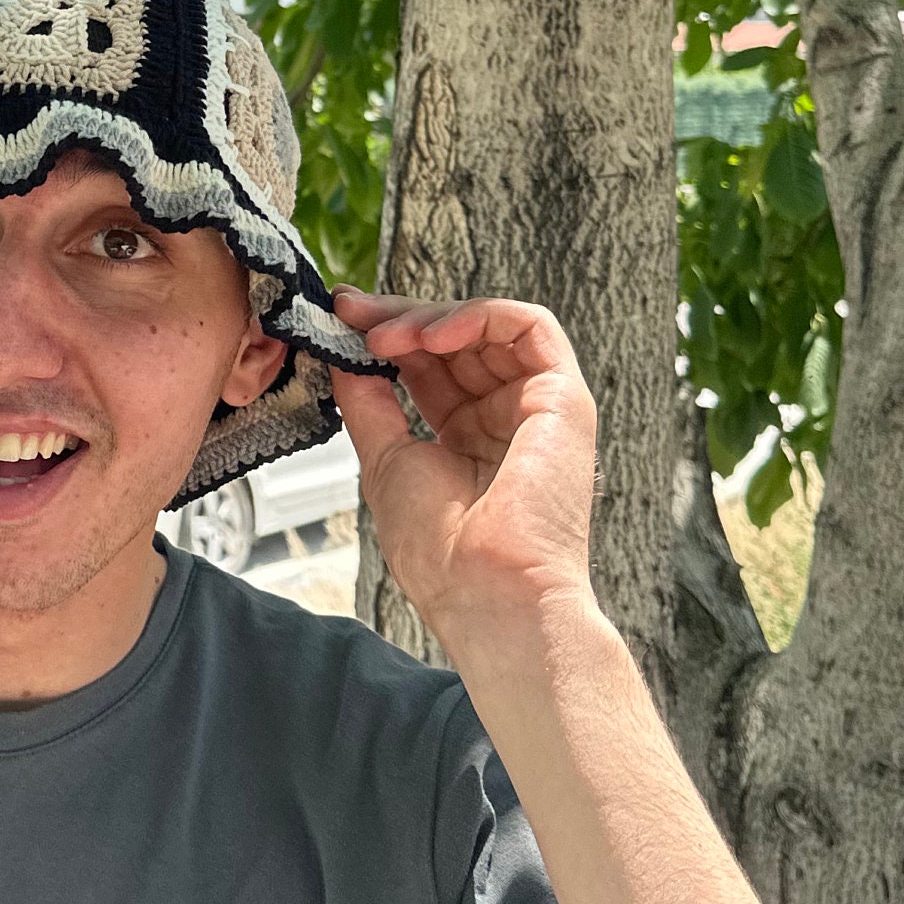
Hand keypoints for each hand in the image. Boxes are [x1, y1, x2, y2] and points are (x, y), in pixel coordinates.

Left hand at [325, 292, 600, 652]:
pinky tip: (430, 335)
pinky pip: (530, 328)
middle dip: (400, 318)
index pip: (428, 366)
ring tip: (385, 335)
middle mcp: (505, 418)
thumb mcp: (387, 462)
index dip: (386, 336)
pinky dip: (478, 316)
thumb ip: (369, 404)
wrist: (485, 592)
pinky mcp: (564, 398)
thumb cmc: (440, 552)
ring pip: (490, 327)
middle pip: (456, 341)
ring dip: (431, 318)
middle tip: (351, 311)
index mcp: (468, 438)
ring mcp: (538, 407)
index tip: (339, 317)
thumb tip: (344, 359)